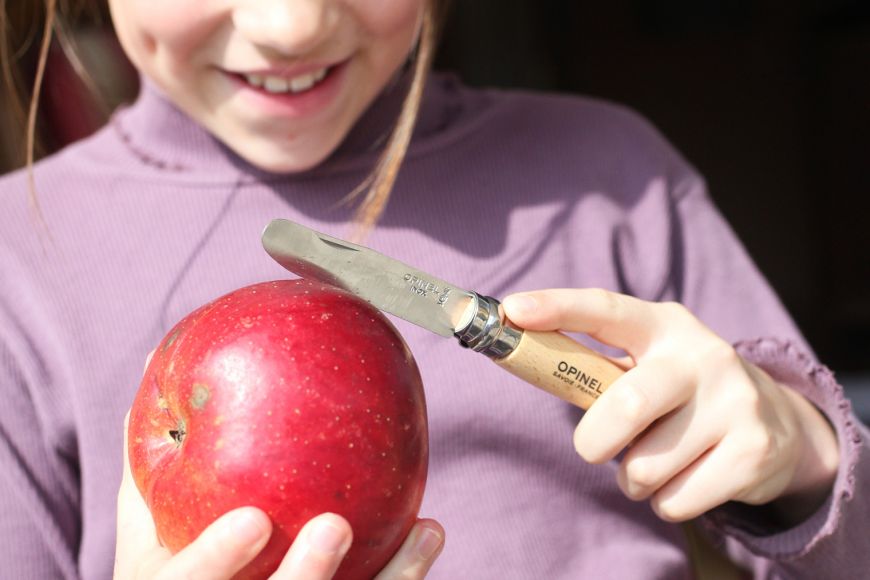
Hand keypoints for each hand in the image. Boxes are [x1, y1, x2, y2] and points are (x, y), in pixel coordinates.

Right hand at [115, 410, 443, 578]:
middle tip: (335, 526)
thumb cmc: (176, 555)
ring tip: (421, 529)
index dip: (218, 561)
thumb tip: (156, 356)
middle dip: (305, 577)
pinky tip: (429, 529)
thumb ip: (152, 449)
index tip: (255, 518)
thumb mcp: (148, 517)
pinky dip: (404, 569)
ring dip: (387, 575)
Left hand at [503, 289, 838, 523]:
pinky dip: (665, 503)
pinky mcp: (754, 450)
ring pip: (645, 467)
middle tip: (592, 450)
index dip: (558, 307)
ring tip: (655, 462)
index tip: (512, 311)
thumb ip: (594, 371)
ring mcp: (735, 402)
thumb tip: (517, 361)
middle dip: (594, 442)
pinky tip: (686, 479)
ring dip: (633, 478)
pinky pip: (675, 501)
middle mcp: (704, 356)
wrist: (780, 425)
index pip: (606, 308)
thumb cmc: (681, 396)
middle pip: (625, 406)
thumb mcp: (646, 367)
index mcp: (664, 326)